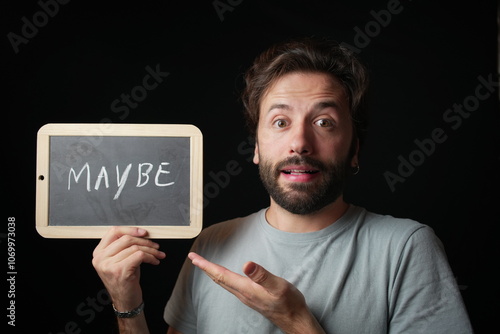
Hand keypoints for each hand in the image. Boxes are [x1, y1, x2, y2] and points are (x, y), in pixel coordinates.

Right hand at [92, 227, 165, 309]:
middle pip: (126, 239)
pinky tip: (155, 261)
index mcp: (99, 253)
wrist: (125, 301)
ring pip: (135, 248)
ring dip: (151, 250)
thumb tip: (142, 233)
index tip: (144, 232)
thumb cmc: (125, 279)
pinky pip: (139, 255)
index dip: (131, 229)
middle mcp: (100, 258)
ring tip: (158, 255)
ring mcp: (108, 265)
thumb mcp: (120, 260)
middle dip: (145, 241)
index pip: (113, 231)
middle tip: (156, 246)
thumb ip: (125, 246)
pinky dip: (151, 257)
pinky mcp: (120, 271)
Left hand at [188, 252, 324, 333]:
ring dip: (212, 273)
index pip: (220, 274)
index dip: (206, 265)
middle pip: (218, 279)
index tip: (193, 257)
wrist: (295, 320)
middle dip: (205, 268)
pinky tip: (225, 276)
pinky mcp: (251, 298)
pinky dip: (222, 277)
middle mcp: (242, 293)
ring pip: (223, 283)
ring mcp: (246, 297)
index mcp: (246, 288)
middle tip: (194, 258)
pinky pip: (231, 286)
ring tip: (205, 265)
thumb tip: (246, 264)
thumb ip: (261, 275)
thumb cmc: (289, 303)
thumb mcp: (278, 286)